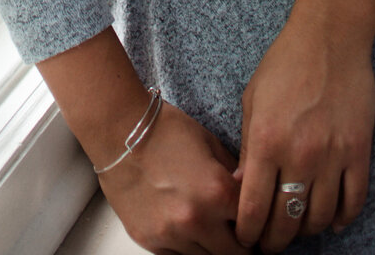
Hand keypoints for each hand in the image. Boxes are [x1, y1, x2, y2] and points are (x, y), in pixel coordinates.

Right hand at [99, 100, 242, 254]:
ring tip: (207, 227)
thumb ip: (234, 175)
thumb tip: (249, 195)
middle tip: (235, 233)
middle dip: (238, 245)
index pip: (253, 226)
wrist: (119, 130)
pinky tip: (185, 228)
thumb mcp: (210, 144)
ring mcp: (171, 235)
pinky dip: (187, 248)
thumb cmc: (164, 130)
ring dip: (212, 247)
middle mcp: (197, 220)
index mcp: (218, 192)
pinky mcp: (149, 241)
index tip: (255, 226)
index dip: (256, 225)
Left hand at [232, 15, 374, 250]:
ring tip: (297, 229)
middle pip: (287, 221)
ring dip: (307, 231)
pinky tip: (332, 220)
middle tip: (270, 243)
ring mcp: (333, 156)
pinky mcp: (359, 152)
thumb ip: (249, 147)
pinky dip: (343, 218)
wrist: (330, 38)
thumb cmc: (285, 64)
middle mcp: (300, 154)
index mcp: (267, 140)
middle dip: (275, 240)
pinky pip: (353, 201)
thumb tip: (240, 187)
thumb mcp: (253, 101)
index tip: (246, 239)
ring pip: (321, 218)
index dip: (248, 232)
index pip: (254, 207)